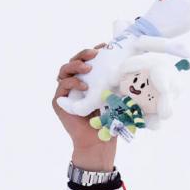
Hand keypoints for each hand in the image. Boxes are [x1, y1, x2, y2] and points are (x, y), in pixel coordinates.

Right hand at [51, 44, 116, 169]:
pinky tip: (83, 85)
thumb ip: (115, 85)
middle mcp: (74, 84)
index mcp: (88, 81)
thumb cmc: (109, 123)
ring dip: (76, 65)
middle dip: (84, 54)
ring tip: (87, 68)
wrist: (99, 144)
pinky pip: (62, 85)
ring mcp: (65, 92)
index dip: (94, 51)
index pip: (88, 61)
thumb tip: (130, 69)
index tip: (105, 46)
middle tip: (95, 54)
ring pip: (65, 70)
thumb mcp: (115, 99)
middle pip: (74, 61)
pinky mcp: (59, 101)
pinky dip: (72, 82)